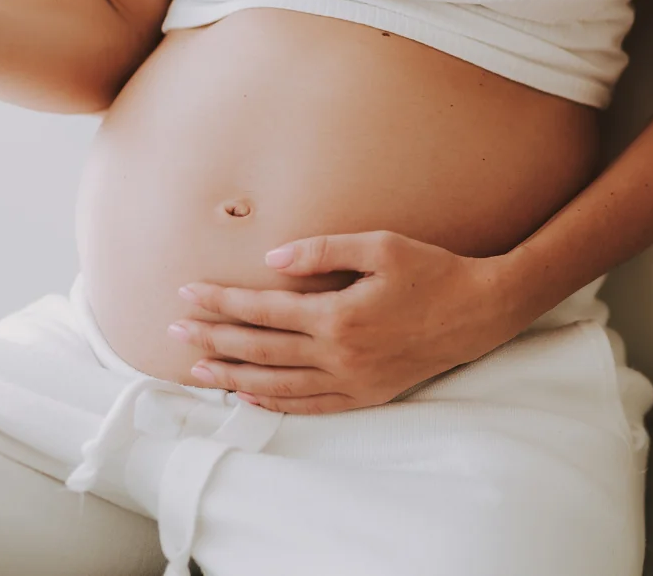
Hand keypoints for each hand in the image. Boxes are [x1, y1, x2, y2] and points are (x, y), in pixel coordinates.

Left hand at [170, 231, 525, 414]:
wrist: (480, 311)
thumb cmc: (432, 270)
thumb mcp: (380, 245)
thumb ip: (323, 252)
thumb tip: (271, 261)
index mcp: (338, 315)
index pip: (261, 311)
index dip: (220, 302)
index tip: (187, 294)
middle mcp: (339, 355)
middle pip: (259, 350)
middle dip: (212, 340)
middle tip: (173, 333)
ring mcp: (352, 380)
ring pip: (277, 385)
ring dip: (232, 378)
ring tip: (197, 370)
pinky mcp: (366, 394)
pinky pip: (310, 406)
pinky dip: (274, 403)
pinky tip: (249, 395)